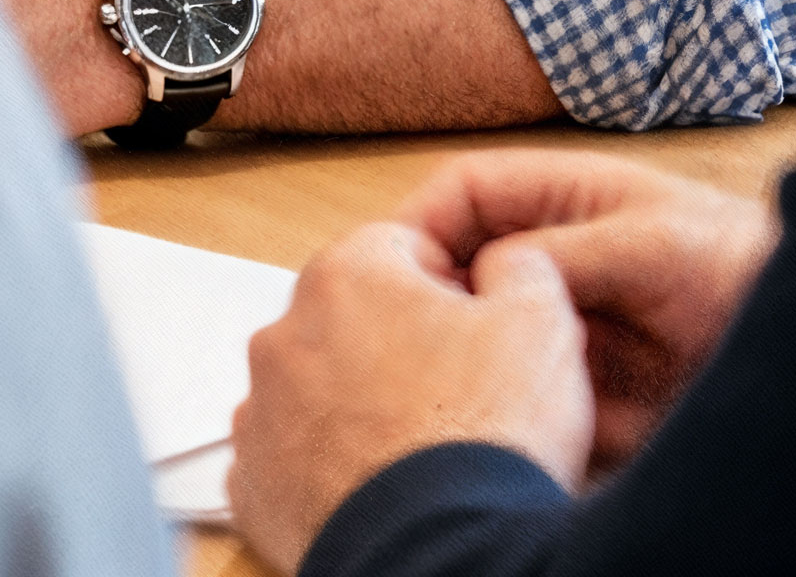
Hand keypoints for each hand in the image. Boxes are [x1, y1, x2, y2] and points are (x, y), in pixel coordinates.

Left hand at [230, 223, 590, 574]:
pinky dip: (325, 468)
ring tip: (416, 448)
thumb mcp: (541, 322)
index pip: (400, 250)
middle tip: (454, 394)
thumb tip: (508, 263)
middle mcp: (285, 334)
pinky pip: (290, 459)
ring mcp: (262, 415)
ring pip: (315, 387)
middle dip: (397, 344)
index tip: (477, 330)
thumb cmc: (486, 438)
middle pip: (352, 317)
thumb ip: (520, 266)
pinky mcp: (254, 488)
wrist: (446, 558)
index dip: (450, 288)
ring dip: (355, 403)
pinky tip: (375, 486)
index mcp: (346, 274)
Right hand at [399, 151, 780, 468]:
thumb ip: (563, 249)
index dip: (423, 221)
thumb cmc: (734, 263)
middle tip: (417, 340)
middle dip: (433, 301)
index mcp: (557, 201)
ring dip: (473, 359)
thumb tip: (484, 274)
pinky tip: (526, 422)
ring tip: (478, 384)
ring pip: (482, 337)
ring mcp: (559, 325)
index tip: (392, 269)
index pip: (464, 193)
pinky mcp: (576, 389)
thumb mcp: (647, 241)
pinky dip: (515, 412)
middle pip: (460, 269)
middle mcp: (547, 261)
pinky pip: (522, 399)